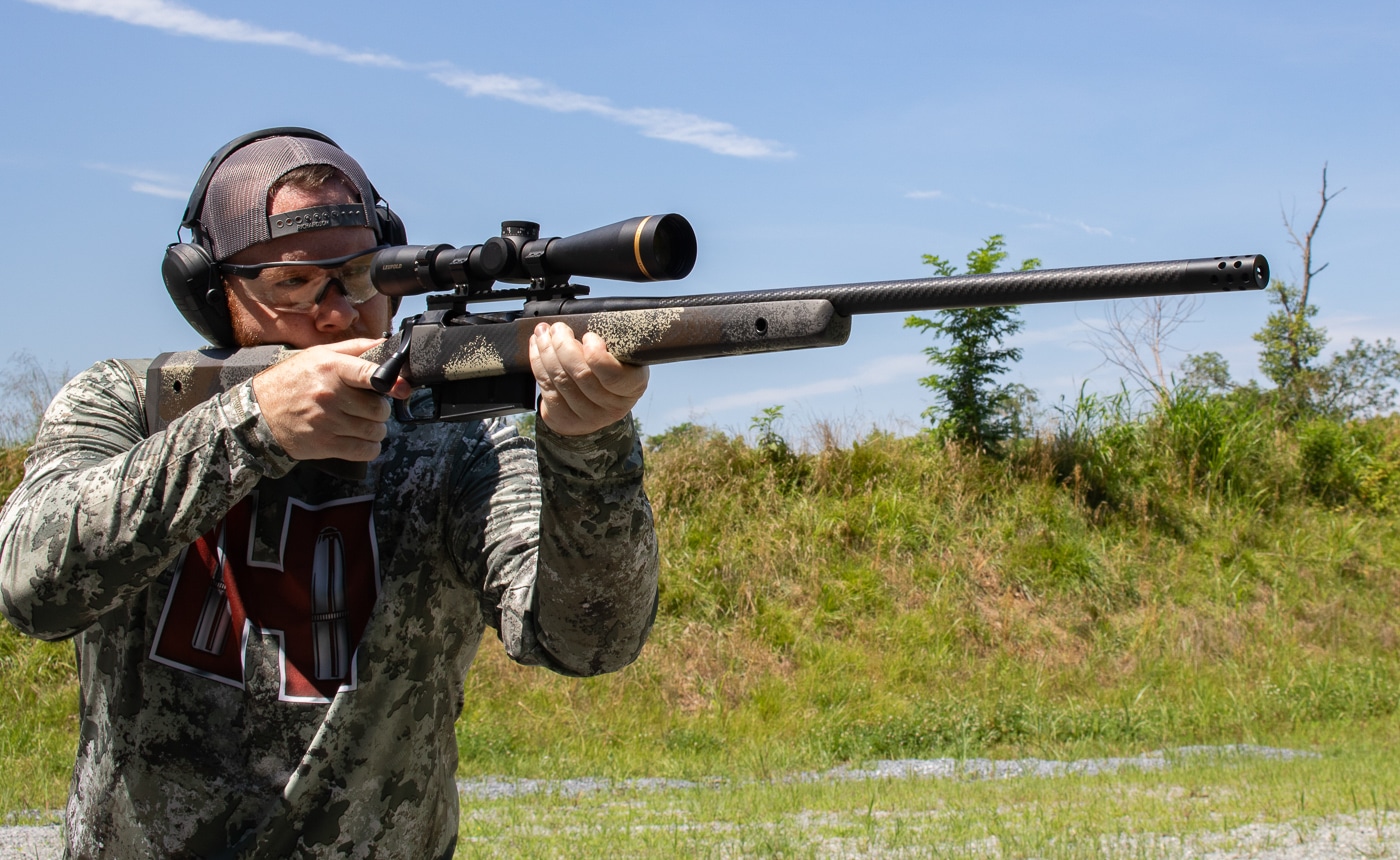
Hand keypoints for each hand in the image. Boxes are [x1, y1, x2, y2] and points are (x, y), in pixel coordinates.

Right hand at [251, 338, 411, 460]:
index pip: (371, 374)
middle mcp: (330, 394)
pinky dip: (370, 447)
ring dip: (375, 429)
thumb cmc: (290, 381)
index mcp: (330, 368)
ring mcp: (327, 422)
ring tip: (362, 423)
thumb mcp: (317, 355)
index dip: (392, 382)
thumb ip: (355, 348)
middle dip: (378, 409)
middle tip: (365, 407)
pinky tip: (360, 439)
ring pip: (375, 431)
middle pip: (379, 408)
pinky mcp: (325, 444)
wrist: (257, 413)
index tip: (401, 388)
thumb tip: (386, 343)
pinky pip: (365, 451)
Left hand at [530, 322, 648, 435]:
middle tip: (558, 328)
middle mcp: (612, 406)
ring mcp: (587, 416)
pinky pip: (546, 388)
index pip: (614, 375)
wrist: (598, 403)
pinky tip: (537, 348)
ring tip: (543, 333)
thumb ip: (609, 342)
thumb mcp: (621, 355)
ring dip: (547, 350)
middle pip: (581, 375)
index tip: (589, 336)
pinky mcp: (564, 419)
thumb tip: (581, 322)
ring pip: (560, 379)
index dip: (596, 355)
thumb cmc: (611, 368)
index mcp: (632, 386)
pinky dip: (538, 363)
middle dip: (563, 345)